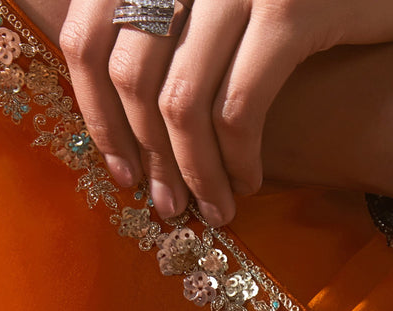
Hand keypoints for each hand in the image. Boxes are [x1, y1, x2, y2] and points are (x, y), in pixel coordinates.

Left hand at [58, 0, 392, 222]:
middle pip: (129, 76)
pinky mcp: (290, 13)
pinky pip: (241, 109)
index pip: (87, 36)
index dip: (94, 113)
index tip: (119, 170)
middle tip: (167, 206)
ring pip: (182, 102)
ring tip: (212, 209)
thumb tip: (119, 117)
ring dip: (194, 172)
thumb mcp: (222, 8)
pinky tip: (251, 182)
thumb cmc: (305, 5)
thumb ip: (171, 39)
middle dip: (146, 156)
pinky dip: (238, 159)